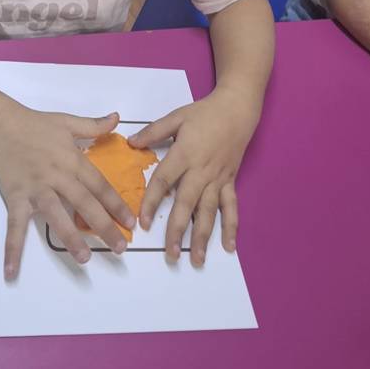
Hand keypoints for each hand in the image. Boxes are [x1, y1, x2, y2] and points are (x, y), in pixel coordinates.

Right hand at [0, 107, 135, 279]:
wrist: (0, 125)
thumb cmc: (35, 124)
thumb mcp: (67, 121)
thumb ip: (93, 125)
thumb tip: (117, 117)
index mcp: (72, 159)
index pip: (99, 185)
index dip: (116, 203)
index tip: (131, 221)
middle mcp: (57, 176)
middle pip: (84, 203)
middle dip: (104, 226)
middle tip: (120, 248)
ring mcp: (36, 188)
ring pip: (56, 215)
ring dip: (70, 237)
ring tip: (84, 258)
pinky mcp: (16, 197)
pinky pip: (14, 226)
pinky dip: (12, 249)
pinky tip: (11, 271)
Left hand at [128, 88, 259, 265]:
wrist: (237, 109)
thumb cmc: (204, 113)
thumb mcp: (177, 116)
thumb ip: (154, 131)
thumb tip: (132, 143)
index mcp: (185, 154)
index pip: (164, 181)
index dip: (152, 202)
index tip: (143, 223)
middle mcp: (201, 171)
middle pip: (186, 203)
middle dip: (178, 230)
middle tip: (171, 254)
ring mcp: (218, 179)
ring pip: (209, 211)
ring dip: (204, 236)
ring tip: (197, 259)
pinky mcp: (230, 181)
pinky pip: (231, 207)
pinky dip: (231, 227)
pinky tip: (229, 247)